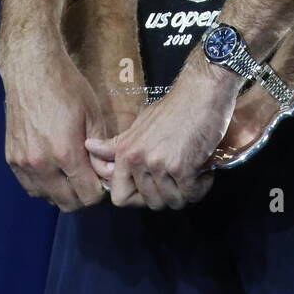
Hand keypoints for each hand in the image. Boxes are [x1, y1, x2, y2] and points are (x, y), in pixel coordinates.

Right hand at [0, 37, 111, 211]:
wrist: (32, 71)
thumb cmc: (68, 88)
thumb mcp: (92, 114)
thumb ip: (100, 150)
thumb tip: (107, 174)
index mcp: (65, 152)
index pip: (88, 195)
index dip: (100, 191)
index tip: (102, 179)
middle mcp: (41, 163)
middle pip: (67, 203)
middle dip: (83, 196)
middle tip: (89, 179)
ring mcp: (23, 163)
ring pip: (46, 198)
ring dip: (62, 193)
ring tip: (70, 174)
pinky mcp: (11, 159)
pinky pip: (30, 186)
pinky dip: (44, 185)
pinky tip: (53, 170)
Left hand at [85, 59, 240, 209]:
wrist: (202, 90)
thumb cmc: (175, 107)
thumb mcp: (140, 124)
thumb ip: (118, 144)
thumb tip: (89, 147)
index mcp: (125, 151)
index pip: (119, 197)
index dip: (138, 199)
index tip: (152, 187)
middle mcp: (137, 159)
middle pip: (150, 202)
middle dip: (167, 194)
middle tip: (178, 177)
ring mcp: (158, 164)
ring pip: (172, 202)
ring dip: (186, 191)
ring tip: (192, 171)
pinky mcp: (181, 167)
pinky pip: (191, 194)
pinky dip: (201, 186)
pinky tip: (204, 170)